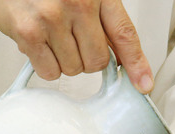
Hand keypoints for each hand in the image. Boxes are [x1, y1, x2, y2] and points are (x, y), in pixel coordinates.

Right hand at [0, 0, 152, 91]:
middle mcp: (78, 2)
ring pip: (73, 69)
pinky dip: (45, 66)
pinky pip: (49, 72)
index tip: (144, 85)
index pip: (125, 34)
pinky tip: (39, 45)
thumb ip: (100, 22)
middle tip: (70, 43)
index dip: (136, 64)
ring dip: (63, 62)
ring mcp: (53, 18)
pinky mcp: (30, 34)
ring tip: (51, 39)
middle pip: (97, 61)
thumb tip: (117, 60)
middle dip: (86, 60)